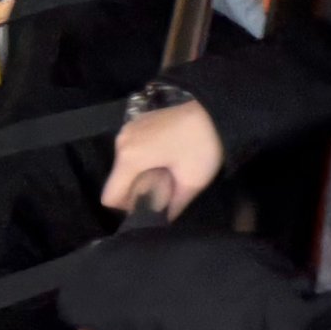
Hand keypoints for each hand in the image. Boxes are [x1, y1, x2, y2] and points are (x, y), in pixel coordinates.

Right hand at [101, 97, 223, 214]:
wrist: (220, 109)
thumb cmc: (203, 145)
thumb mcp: (192, 181)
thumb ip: (173, 206)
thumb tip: (164, 220)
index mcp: (129, 158)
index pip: (110, 196)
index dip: (126, 207)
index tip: (149, 205)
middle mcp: (121, 142)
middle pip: (117, 179)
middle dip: (136, 189)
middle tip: (163, 188)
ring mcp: (129, 128)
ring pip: (124, 164)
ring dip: (141, 172)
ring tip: (167, 171)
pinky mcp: (139, 120)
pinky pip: (132, 148)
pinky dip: (143, 157)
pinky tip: (166, 155)